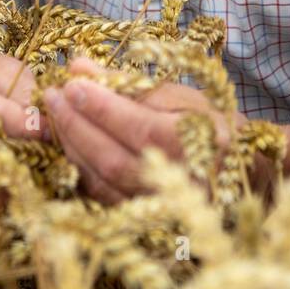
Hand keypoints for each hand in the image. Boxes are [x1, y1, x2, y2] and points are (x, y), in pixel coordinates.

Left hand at [42, 55, 247, 204]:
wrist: (236, 170)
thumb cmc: (207, 123)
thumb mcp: (178, 94)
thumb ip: (129, 83)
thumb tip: (80, 67)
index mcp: (196, 146)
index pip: (140, 127)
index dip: (102, 107)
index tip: (72, 82)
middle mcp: (178, 184)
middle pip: (114, 159)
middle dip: (77, 125)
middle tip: (53, 95)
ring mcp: (158, 209)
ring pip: (101, 181)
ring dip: (71, 145)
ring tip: (54, 114)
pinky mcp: (140, 221)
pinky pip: (99, 196)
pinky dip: (77, 168)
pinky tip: (65, 142)